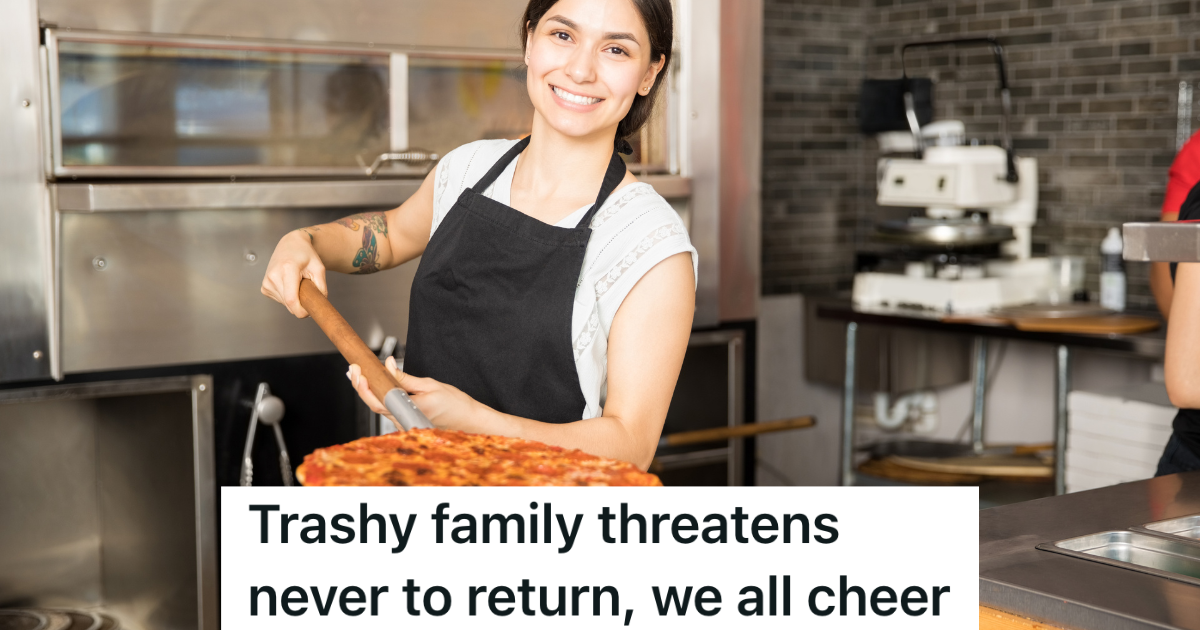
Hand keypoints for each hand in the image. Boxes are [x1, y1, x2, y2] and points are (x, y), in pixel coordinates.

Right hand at [261, 229, 327, 317]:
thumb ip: (321, 288)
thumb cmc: (306, 255)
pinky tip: (289, 284)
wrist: (291, 245)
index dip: (301, 311)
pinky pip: (280, 300)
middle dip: (301, 304)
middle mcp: (273, 276)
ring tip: (297, 283)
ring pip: (285, 303)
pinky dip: (287, 296)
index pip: (291, 299)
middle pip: (289, 304)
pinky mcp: (264, 287)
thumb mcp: (319, 269)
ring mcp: (267, 282)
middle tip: (308, 291)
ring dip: (294, 299)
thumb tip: (317, 306)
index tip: (310, 312)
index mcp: (287, 269)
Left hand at [348, 356, 490, 432]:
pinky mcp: (406, 422)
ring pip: (379, 408)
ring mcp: (405, 424)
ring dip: (368, 391)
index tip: (359, 372)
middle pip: (374, 405)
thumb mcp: (430, 384)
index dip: (364, 388)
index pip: (379, 401)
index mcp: (411, 409)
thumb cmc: (455, 403)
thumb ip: (405, 378)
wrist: (468, 420)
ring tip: (360, 373)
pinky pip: (387, 409)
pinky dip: (378, 396)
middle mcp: (405, 420)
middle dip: (361, 386)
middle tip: (354, 369)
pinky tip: (374, 384)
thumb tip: (388, 366)